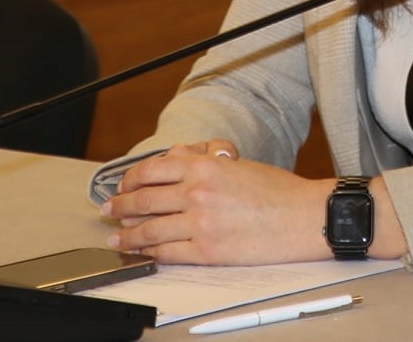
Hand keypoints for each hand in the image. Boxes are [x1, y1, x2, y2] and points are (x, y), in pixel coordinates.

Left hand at [104, 146, 331, 265]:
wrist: (303, 217)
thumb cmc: (278, 190)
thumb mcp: (237, 165)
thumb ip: (204, 161)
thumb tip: (175, 159)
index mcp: (205, 166)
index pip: (153, 169)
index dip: (131, 179)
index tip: (122, 185)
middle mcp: (197, 193)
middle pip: (144, 199)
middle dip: (121, 206)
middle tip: (109, 210)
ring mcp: (199, 224)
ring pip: (149, 229)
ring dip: (127, 234)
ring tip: (116, 236)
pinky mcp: (206, 251)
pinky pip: (167, 253)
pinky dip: (148, 253)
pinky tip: (140, 252)